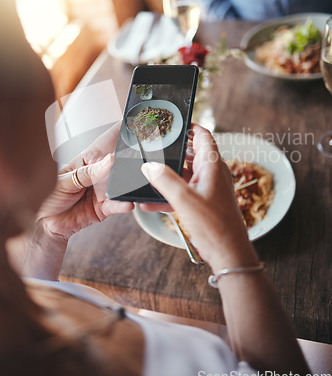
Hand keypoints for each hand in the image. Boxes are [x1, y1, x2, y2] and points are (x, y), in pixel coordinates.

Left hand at [37, 123, 133, 240]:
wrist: (45, 225)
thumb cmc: (48, 200)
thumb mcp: (65, 182)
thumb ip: (88, 173)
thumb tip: (109, 160)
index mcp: (84, 166)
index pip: (101, 156)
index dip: (113, 153)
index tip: (123, 153)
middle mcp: (94, 178)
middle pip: (113, 172)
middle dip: (123, 171)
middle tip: (131, 170)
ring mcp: (100, 193)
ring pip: (117, 189)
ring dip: (125, 189)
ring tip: (132, 187)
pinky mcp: (103, 209)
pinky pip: (115, 206)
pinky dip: (122, 205)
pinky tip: (127, 203)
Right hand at [140, 125, 255, 267]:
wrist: (227, 252)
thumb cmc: (213, 224)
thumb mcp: (184, 199)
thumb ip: (164, 180)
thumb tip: (149, 166)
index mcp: (212, 166)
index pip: (203, 136)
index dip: (190, 127)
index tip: (173, 123)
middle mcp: (212, 174)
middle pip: (191, 153)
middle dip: (173, 151)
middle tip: (154, 147)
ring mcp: (208, 188)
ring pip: (185, 174)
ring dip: (168, 175)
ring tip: (147, 175)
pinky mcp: (204, 203)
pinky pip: (184, 192)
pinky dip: (169, 194)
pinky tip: (150, 202)